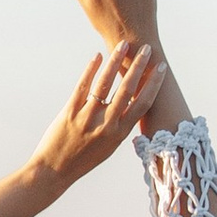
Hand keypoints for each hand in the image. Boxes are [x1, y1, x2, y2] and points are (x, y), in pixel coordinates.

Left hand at [0, 39, 159, 216]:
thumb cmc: (84, 159)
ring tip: (123, 45)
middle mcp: (106, 125)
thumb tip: (131, 105)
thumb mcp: (109, 146)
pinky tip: (97, 56)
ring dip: (115, 62)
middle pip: (127, 90)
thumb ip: (120, 126)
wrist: (55, 171)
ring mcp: (87, 118)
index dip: (154, 84)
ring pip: (105, 84)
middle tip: (146, 49)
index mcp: (119, 134)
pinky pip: (83, 87)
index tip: (161, 68)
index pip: (142, 104)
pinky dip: (90, 70)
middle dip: (138, 67)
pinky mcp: (70, 112)